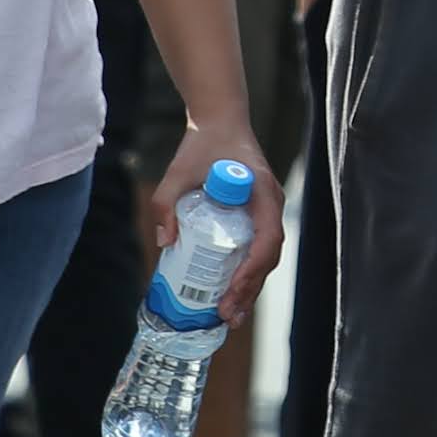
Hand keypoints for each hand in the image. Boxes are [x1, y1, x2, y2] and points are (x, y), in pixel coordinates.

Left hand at [149, 121, 286, 324]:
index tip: (233, 289)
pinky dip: (246, 273)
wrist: (220, 121)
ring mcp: (267, 211)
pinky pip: (256, 249)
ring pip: (264, 257)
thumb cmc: (203, 144)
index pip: (268, 238)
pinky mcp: (256, 216)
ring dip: (249, 287)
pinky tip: (230, 293)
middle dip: (250, 289)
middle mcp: (272, 205)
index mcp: (262, 193)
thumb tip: (164, 242)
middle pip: (268, 257)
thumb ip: (166, 203)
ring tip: (230, 316)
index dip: (253, 268)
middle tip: (227, 315)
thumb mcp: (178, 171)